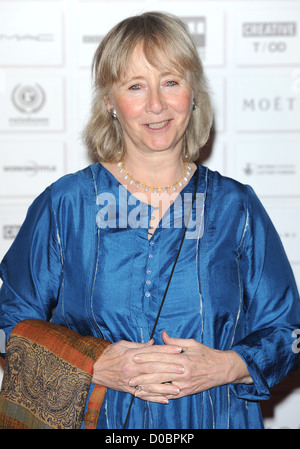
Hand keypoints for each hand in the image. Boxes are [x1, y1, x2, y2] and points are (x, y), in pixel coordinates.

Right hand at [92, 338, 183, 402]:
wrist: (92, 367)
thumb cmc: (108, 353)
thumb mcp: (123, 344)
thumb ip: (140, 345)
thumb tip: (154, 342)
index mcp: (132, 354)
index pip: (153, 351)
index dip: (167, 350)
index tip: (179, 349)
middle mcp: (132, 367)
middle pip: (154, 367)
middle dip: (170, 367)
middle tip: (184, 368)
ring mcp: (130, 379)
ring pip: (150, 383)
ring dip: (165, 387)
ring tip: (178, 388)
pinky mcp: (127, 389)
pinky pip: (143, 394)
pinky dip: (154, 398)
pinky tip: (165, 400)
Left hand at [130, 331, 251, 399]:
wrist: (222, 369)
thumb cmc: (206, 354)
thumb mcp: (192, 343)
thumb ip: (175, 341)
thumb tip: (161, 335)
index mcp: (183, 358)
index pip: (160, 357)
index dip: (146, 357)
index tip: (134, 356)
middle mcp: (182, 372)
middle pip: (158, 374)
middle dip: (142, 375)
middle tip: (129, 375)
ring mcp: (184, 384)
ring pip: (162, 387)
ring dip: (147, 388)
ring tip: (134, 388)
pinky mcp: (186, 392)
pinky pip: (169, 395)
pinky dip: (157, 396)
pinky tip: (148, 395)